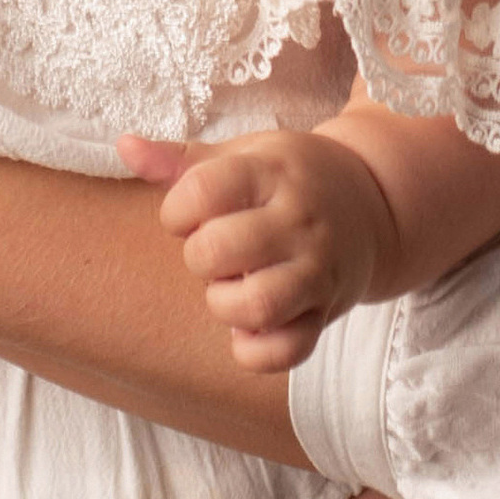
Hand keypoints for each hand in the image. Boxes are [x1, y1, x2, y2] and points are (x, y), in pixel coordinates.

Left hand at [118, 125, 396, 371]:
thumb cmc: (292, 178)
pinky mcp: (326, 312)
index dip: (176, 210)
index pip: (201, 193)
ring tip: (232, 287)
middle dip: (199, 257)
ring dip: (224, 303)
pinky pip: (286, 351)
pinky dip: (255, 350)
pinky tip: (249, 326)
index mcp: (272, 174)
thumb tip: (124, 147)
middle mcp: (299, 221)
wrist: (374, 204)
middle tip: (214, 252)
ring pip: (255, 305)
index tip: (189, 215)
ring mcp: (318, 270)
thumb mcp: (245, 155)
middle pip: (218, 251)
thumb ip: (183, 160)